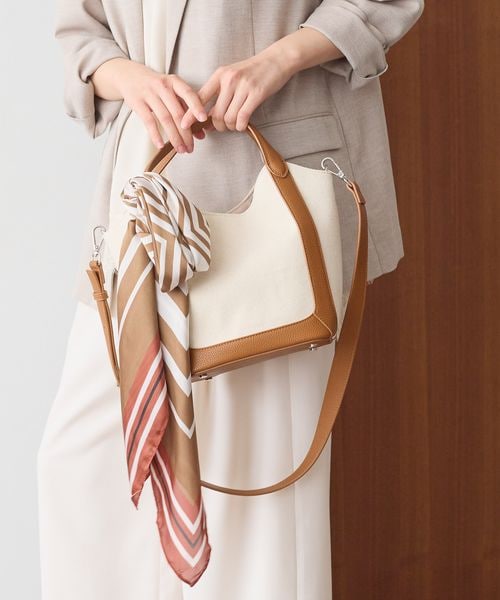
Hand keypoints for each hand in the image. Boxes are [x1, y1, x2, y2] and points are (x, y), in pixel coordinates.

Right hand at [92, 58, 209, 150]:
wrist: (129, 75)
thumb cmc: (156, 87)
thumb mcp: (172, 92)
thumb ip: (186, 110)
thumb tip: (200, 134)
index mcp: (174, 81)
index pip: (188, 93)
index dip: (197, 106)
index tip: (203, 119)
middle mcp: (162, 86)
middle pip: (177, 112)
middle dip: (186, 133)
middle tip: (191, 148)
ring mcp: (149, 94)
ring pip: (165, 119)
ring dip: (174, 137)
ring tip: (180, 149)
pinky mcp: (137, 102)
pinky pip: (149, 121)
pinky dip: (155, 135)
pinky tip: (161, 145)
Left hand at [179, 27, 343, 133]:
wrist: (276, 60)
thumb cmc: (253, 71)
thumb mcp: (231, 75)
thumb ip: (218, 92)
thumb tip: (206, 115)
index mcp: (219, 75)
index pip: (199, 97)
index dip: (190, 114)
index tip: (184, 126)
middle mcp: (228, 80)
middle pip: (215, 114)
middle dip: (217, 126)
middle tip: (222, 128)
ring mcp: (243, 87)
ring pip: (228, 118)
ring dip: (230, 127)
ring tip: (234, 125)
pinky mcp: (256, 94)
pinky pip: (242, 118)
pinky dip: (240, 126)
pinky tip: (242, 125)